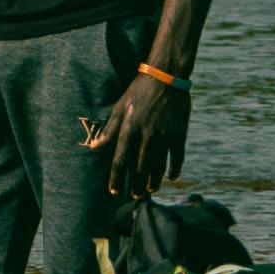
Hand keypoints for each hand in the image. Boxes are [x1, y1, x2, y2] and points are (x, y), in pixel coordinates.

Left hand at [85, 69, 192, 186]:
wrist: (166, 77)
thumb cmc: (138, 91)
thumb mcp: (120, 107)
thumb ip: (109, 130)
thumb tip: (95, 148)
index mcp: (129, 129)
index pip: (120, 160)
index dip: (117, 178)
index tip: (114, 192)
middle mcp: (146, 135)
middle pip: (140, 168)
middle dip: (137, 184)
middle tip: (135, 196)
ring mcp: (164, 135)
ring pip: (158, 165)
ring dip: (153, 181)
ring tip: (150, 191)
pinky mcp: (179, 133)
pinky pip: (177, 157)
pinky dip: (174, 169)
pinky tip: (171, 177)